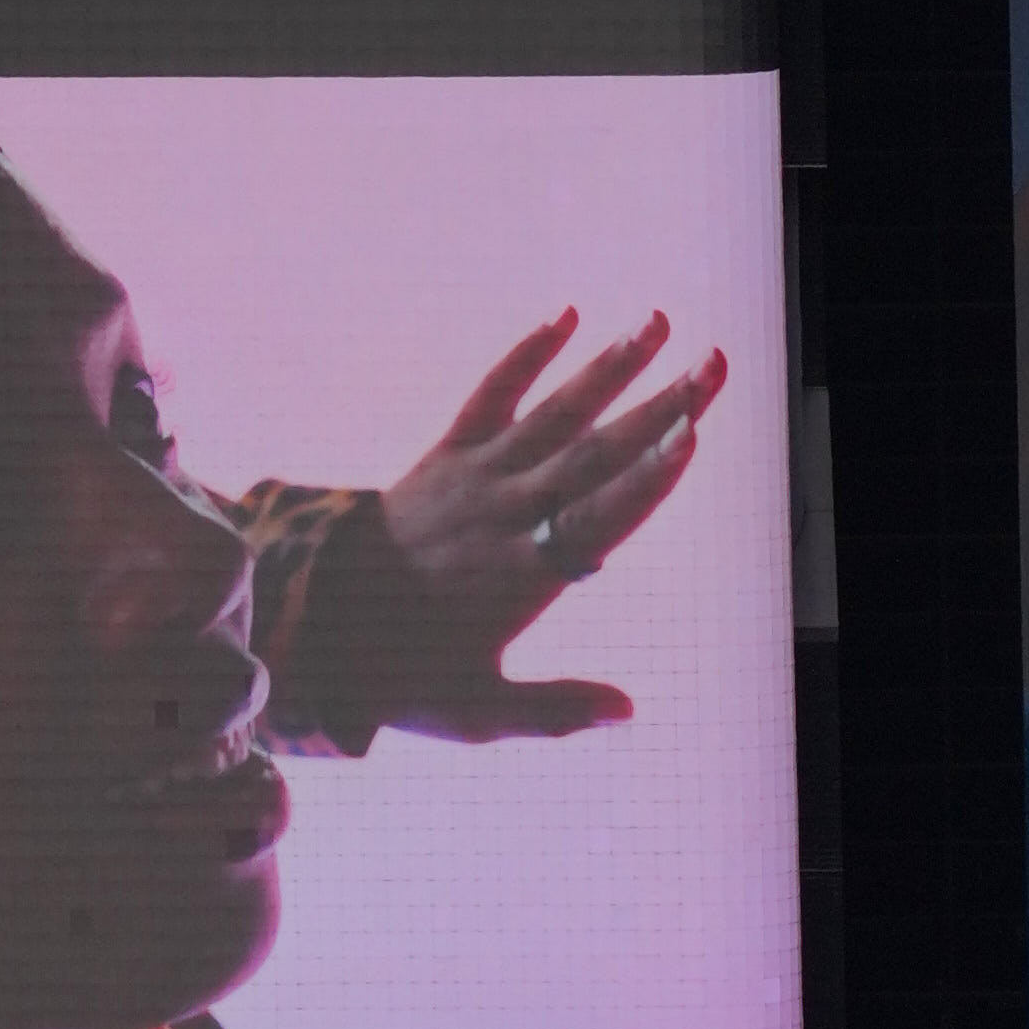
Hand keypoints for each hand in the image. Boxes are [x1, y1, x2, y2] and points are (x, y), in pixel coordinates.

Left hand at [349, 311, 726, 739]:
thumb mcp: (479, 712)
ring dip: (610, 366)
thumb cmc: (404, 675)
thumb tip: (626, 709)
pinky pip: (492, 393)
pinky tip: (567, 316)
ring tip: (657, 321)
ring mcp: (476, 477)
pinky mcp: (446, 454)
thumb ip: (554, 710)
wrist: (316, 620)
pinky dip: (528, 353)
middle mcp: (505, 514)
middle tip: (712, 365)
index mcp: (521, 577)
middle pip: (594, 454)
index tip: (690, 435)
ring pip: (554, 413)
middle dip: (659, 407)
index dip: (648, 478)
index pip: (598, 520)